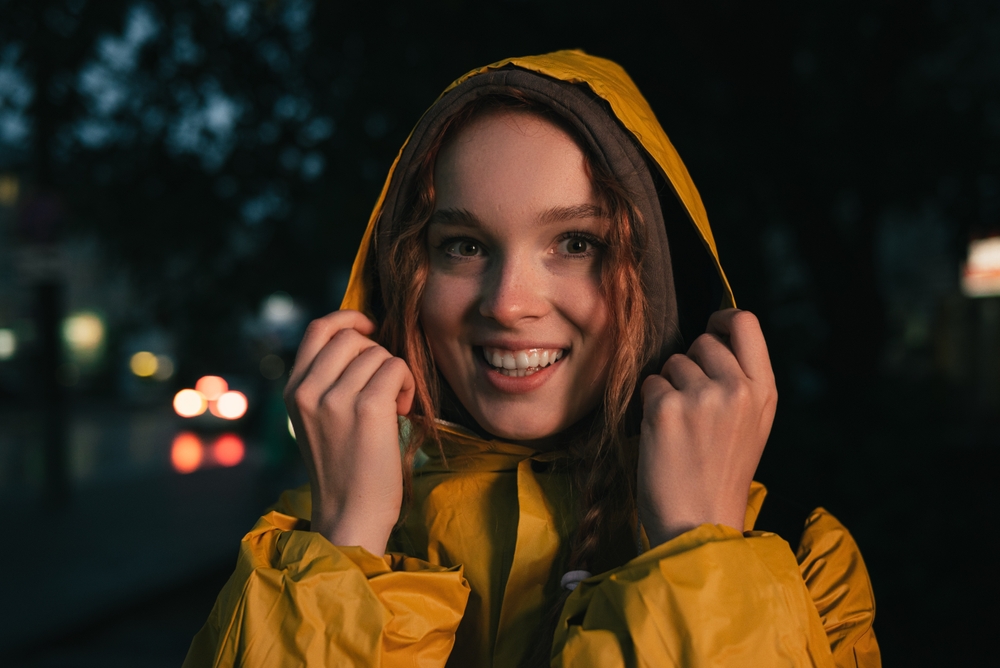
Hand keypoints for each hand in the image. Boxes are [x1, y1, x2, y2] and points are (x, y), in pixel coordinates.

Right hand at [284, 310, 414, 554]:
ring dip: (395, 374)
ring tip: (393, 408)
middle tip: (384, 387)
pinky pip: (396, 368)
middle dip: (377, 353)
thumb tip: (362, 337)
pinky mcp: (367, 408)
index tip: (370, 329)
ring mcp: (335, 398)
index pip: (318, 329)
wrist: (350, 514)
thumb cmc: (345, 468)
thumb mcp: (318, 419)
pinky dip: (407, 385)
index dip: (349, 318)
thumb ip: (327, 381)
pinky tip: (402, 411)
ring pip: (378, 353)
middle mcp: (308, 390)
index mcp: (293, 390)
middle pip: (352, 336)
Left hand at [637, 309, 776, 546]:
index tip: (712, 327)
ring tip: (681, 429)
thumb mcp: (751, 425)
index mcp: (763, 392)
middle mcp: (737, 388)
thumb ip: (741, 382)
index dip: (723, 318)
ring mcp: (702, 397)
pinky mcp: (666, 409)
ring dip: (669, 387)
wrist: (699, 523)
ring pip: (672, 363)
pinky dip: (650, 405)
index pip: (746, 323)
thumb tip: (714, 339)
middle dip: (691, 365)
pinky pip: (650, 384)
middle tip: (693, 408)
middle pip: (702, 342)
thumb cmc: (719, 475)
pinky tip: (664, 436)